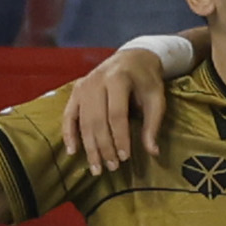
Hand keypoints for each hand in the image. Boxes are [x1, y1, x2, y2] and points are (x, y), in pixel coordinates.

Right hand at [65, 42, 180, 168]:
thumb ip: (153, 124)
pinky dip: (69, 134)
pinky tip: (72, 151)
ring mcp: (83, 85)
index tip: (125, 157)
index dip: (120, 137)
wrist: (133, 57)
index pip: (116, 114)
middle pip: (97, 120)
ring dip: (89, 147)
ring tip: (96, 168)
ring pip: (82, 121)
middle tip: (112, 167)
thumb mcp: (156, 99)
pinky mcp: (76, 91)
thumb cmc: (147, 80)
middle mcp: (96, 81)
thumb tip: (153, 152)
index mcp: (118, 79)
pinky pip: (68, 115)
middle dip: (104, 147)